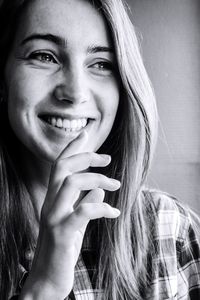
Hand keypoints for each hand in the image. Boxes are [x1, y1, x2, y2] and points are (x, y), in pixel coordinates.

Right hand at [20, 131, 120, 299]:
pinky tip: (115, 212)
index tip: (86, 133)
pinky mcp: (62, 234)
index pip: (60, 166)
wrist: (47, 279)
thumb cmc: (62, 249)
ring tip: (116, 184)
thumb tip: (100, 189)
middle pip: (63, 167)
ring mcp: (54, 218)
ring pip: (72, 183)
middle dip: (86, 157)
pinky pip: (84, 212)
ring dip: (98, 180)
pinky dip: (103, 207)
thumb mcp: (76, 222)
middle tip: (107, 158)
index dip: (72, 147)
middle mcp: (50, 204)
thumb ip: (85, 204)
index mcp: (53, 199)